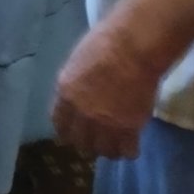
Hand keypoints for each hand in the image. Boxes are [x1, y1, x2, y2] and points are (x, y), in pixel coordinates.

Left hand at [52, 14, 161, 159]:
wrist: (133, 47)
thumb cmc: (106, 41)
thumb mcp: (78, 61)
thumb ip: (75, 83)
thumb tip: (78, 93)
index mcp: (66, 93)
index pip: (60, 124)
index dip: (69, 130)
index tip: (76, 130)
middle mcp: (81, 114)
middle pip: (80, 142)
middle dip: (89, 142)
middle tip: (100, 137)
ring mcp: (105, 124)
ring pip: (104, 152)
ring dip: (110, 148)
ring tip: (118, 141)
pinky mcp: (129, 130)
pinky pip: (127, 152)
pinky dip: (130, 149)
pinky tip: (133, 143)